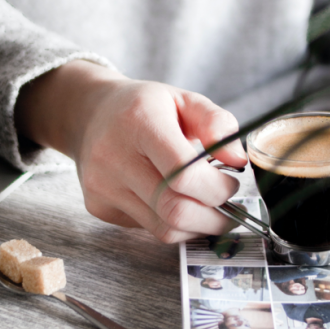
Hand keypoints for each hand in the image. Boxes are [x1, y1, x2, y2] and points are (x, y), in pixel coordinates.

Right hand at [15, 60, 246, 242]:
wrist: (91, 114)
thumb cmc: (144, 107)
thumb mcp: (185, 99)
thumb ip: (218, 123)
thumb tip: (238, 161)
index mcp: (139, 121)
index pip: (183, 173)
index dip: (217, 187)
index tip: (230, 183)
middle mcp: (112, 156)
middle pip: (174, 209)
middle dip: (214, 218)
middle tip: (229, 210)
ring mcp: (102, 186)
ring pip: (163, 228)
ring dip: (196, 227)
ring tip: (208, 210)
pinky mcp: (98, 207)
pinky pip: (147, 229)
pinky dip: (171, 223)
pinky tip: (175, 203)